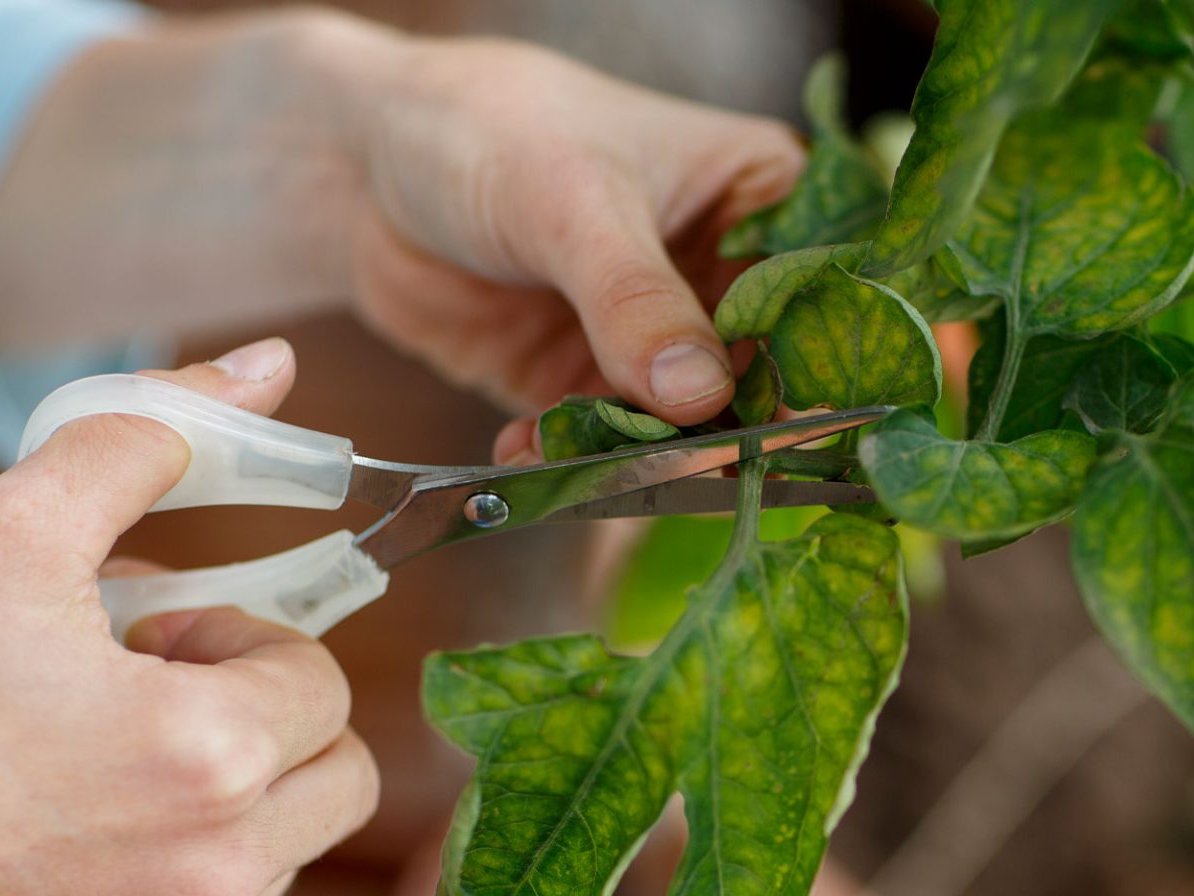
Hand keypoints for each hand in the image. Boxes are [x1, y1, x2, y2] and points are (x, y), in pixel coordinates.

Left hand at [0, 13, 805, 427]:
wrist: (355, 163)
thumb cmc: (485, 129)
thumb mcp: (571, 201)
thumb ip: (636, 300)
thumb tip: (703, 398)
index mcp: (763, 200)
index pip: (829, 295)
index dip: (838, 365)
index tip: (825, 431)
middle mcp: (727, 277)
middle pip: (768, 380)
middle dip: (730, 433)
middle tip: (689, 468)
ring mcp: (659, 342)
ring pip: (688, 429)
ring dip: (639, 458)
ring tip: (584, 461)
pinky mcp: (591, 387)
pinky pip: (607, 447)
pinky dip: (571, 463)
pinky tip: (523, 451)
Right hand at [0, 341, 378, 895]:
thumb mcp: (14, 534)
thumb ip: (152, 437)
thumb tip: (270, 367)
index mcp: (211, 754)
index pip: (319, 679)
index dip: (240, 646)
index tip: (154, 641)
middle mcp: (220, 871)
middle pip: (337, 773)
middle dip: (264, 722)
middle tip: (152, 698)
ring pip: (290, 850)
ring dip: (234, 798)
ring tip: (110, 766)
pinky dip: (186, 878)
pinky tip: (86, 840)